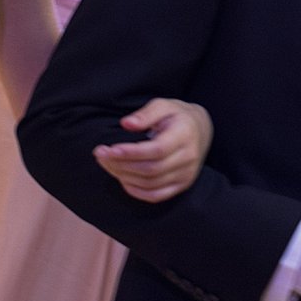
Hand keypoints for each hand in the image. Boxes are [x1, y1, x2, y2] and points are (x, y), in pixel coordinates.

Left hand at [93, 98, 212, 202]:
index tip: (110, 149)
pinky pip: (155, 196)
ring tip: (107, 164)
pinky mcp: (181, 185)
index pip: (157, 150)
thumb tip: (126, 123)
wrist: (201, 130)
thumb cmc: (177, 115)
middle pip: (151, 169)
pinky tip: (122, 178)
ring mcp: (186, 174)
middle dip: (121, 164)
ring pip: (150, 184)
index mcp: (185, 135)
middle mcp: (188, 158)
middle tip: (100, 154)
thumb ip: (146, 113)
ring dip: (124, 176)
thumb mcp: (163, 105)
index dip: (131, 152)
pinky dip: (136, 191)